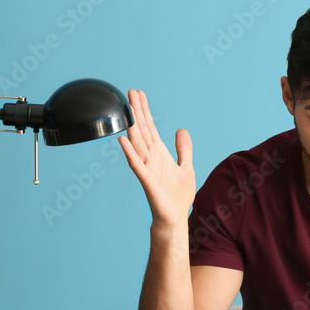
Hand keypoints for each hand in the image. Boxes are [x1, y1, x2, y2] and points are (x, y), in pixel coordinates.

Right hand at [119, 89, 195, 228]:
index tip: (139, 94)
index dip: (145, 111)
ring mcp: (148, 168)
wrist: (175, 217)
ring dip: (132, 127)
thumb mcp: (186, 167)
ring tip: (126, 110)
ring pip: (138, 143)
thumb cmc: (178, 196)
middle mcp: (151, 158)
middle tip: (130, 92)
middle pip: (142, 130)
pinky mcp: (147, 181)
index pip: (150, 128)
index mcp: (160, 154)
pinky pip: (137, 165)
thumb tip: (181, 130)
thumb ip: (184, 149)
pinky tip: (123, 141)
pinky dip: (130, 153)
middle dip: (137, 111)